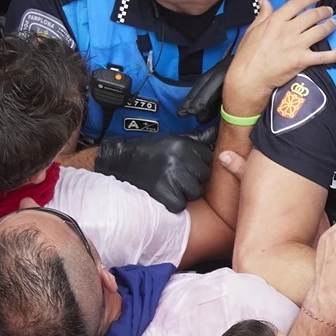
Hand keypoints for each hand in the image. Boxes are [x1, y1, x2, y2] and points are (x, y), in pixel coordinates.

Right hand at [94, 134, 212, 212]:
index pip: (208, 159)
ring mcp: (170, 174)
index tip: (187, 166)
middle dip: (193, 179)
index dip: (199, 166)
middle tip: (177, 177)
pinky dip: (173, 203)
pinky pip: (179, 204)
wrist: (120, 159)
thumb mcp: (173, 139)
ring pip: (194, 192)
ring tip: (170, 185)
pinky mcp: (161, 190)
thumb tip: (215, 130)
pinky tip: (164, 194)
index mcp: (184, 144)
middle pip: (203, 177)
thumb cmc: (149, 150)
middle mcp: (179, 158)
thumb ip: (196, 139)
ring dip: (184, 193)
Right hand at [221, 0, 335, 120]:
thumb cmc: (248, 54)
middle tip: (329, 11)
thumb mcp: (252, 29)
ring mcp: (296, 45)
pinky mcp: (302, 60)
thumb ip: (262, 14)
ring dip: (330, 26)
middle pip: (312, 16)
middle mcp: (288, 30)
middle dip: (323, 11)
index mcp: (276, 21)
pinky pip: (324, 56)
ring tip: (335, 24)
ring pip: (320, 31)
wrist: (249, 76)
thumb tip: (264, 0)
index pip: (296, 3)